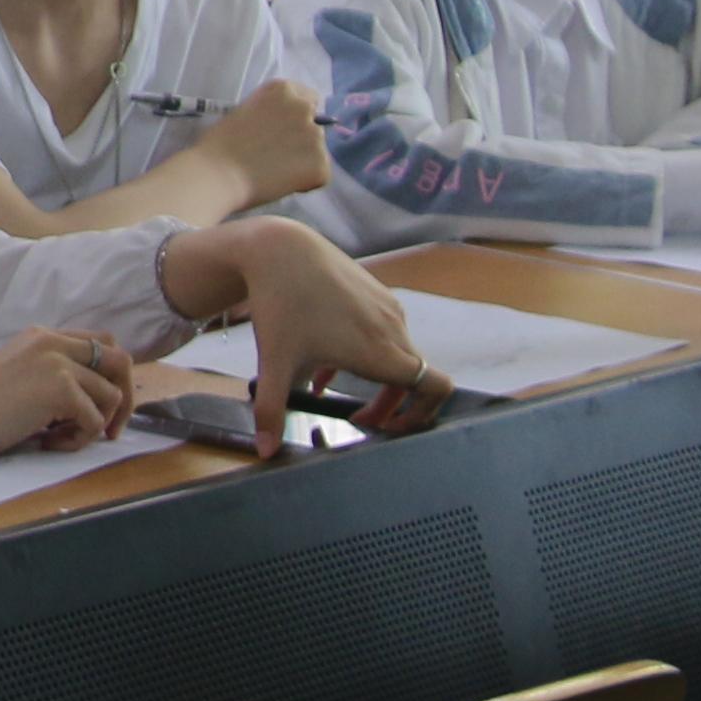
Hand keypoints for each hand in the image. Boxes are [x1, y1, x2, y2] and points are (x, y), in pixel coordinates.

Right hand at [0, 327, 137, 464]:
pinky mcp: (59, 389)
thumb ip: (51, 372)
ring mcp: (56, 363)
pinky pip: (94, 420)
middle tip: (109, 430)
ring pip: (112, 395)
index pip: (100, 342)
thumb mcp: (18, 375)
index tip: (103, 407)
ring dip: (94, 425)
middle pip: (120, 359)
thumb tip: (93, 396)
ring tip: (58, 437)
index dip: (111, 376)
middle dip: (125, 397)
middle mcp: (52, 342)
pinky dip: (77, 440)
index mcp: (41, 336)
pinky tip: (47, 442)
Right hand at [196, 80, 330, 205]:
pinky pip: (319, 175)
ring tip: (275, 172)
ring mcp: (316, 136)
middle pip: (315, 125)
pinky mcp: (321, 165)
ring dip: (304, 160)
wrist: (216, 174)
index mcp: (283, 90)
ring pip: (318, 151)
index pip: (309, 99)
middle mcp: (303, 108)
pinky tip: (281, 184)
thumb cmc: (220, 144)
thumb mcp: (245, 112)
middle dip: (302, 138)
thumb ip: (270, 113)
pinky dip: (305, 182)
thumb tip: (282, 129)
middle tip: (278, 155)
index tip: (283, 132)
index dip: (296, 118)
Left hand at [210, 217, 450, 436]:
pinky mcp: (376, 292)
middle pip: (412, 379)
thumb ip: (272, 411)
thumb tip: (265, 452)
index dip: (424, 414)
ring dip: (371, 378)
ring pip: (395, 354)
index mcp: (381, 351)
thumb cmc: (280, 305)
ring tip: (324, 386)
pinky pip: (382, 332)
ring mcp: (387, 308)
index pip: (435, 387)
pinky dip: (363, 352)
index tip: (394, 428)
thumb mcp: (274, 364)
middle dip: (390, 406)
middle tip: (359, 422)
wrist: (278, 248)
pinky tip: (322, 357)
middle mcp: (394, 329)